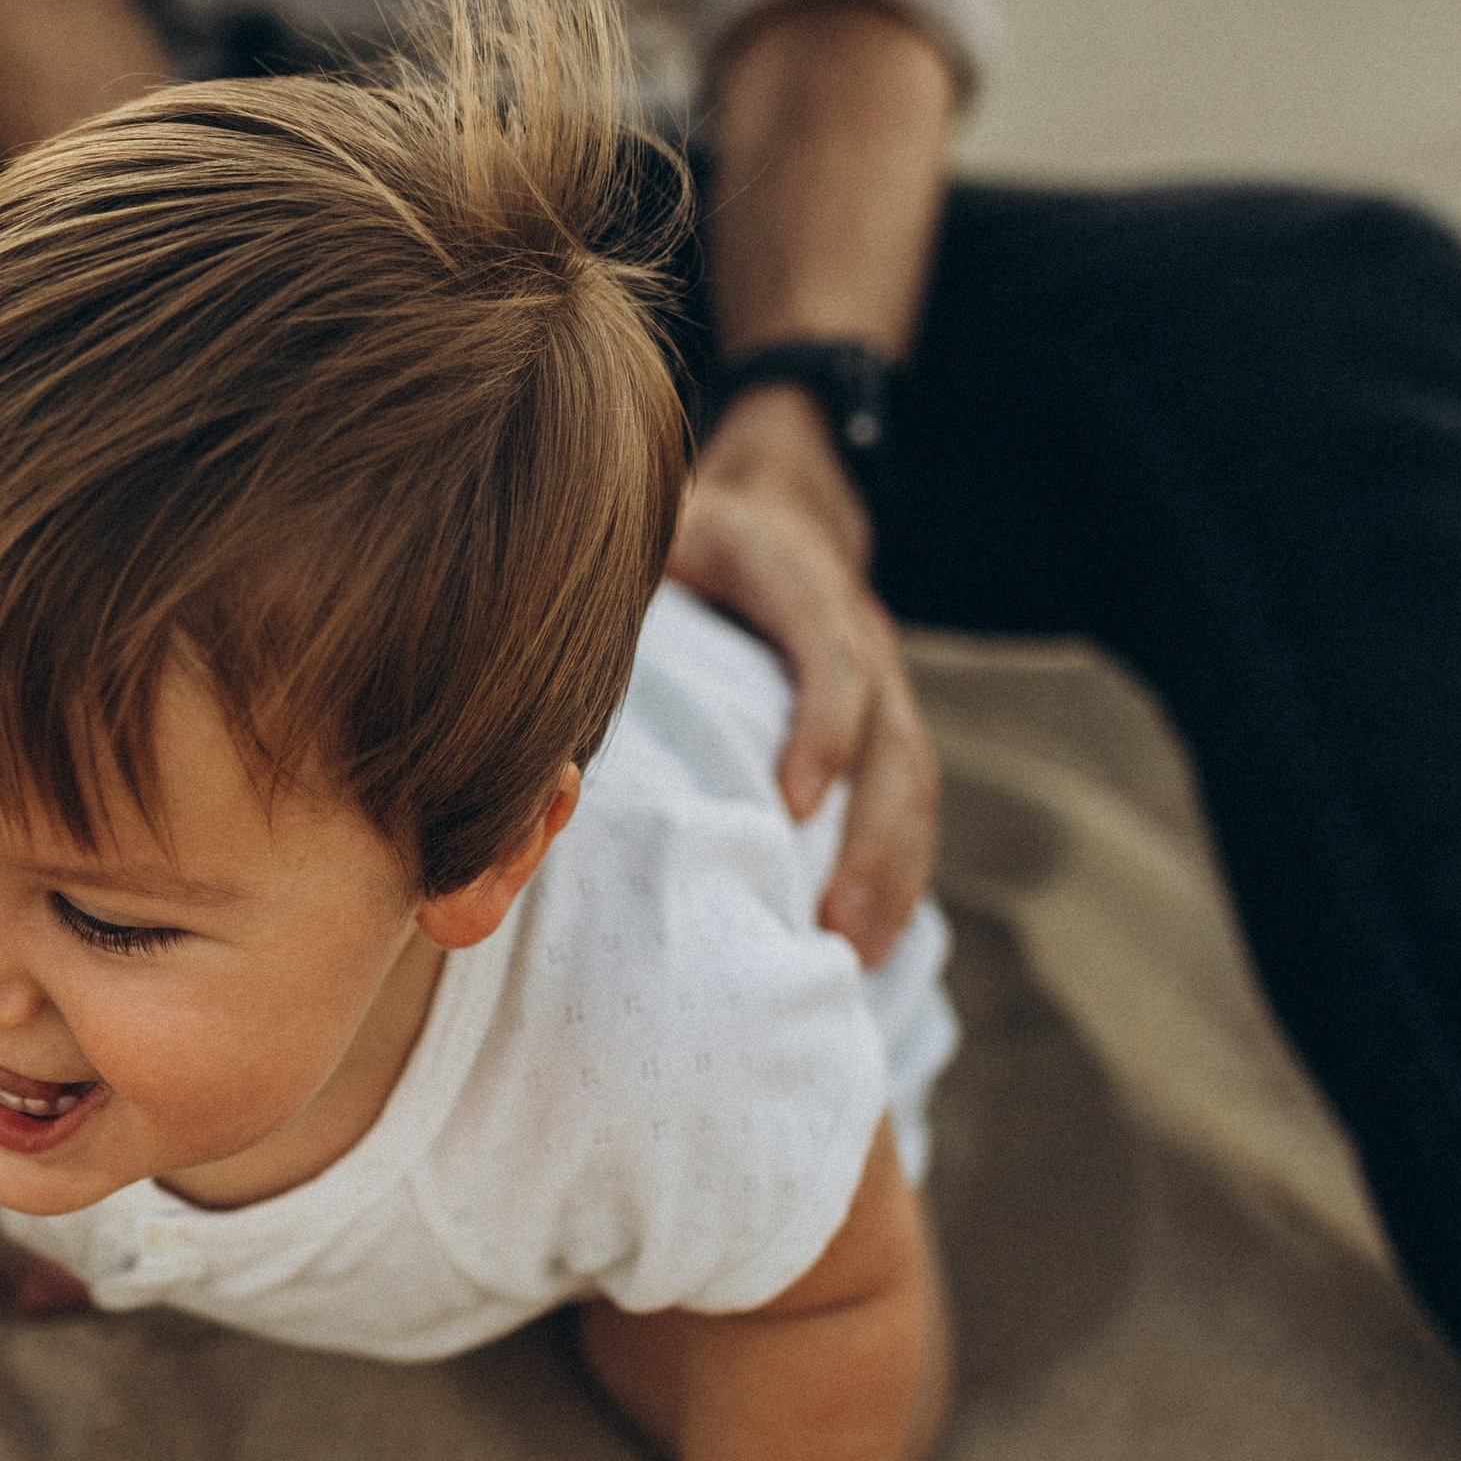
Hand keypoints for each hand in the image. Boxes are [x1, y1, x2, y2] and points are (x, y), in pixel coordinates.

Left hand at [668, 385, 937, 962]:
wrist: (775, 504)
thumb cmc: (688, 536)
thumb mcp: (656, 528)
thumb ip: (624, 578)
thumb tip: (548, 668)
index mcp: (796, 576)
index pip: (830, 650)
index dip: (822, 724)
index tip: (794, 803)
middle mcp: (857, 631)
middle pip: (891, 737)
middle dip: (872, 835)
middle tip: (835, 924)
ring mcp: (882, 684)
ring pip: (911, 781)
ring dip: (892, 872)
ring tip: (858, 956)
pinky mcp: (882, 728)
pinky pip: (906, 802)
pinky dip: (895, 872)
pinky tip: (870, 943)